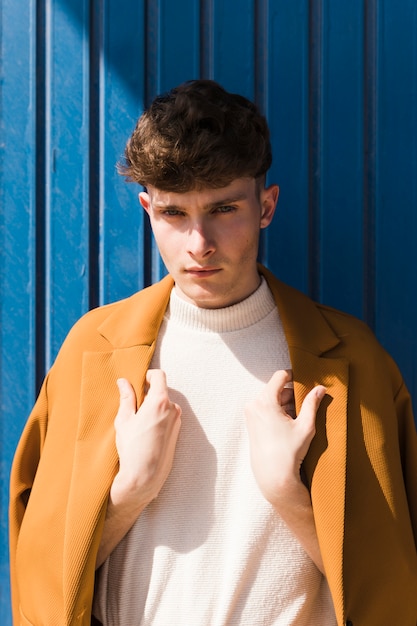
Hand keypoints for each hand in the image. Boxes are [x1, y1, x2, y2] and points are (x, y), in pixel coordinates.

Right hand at [111, 370, 181, 510]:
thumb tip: (123, 382)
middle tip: (133, 406)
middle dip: (148, 394)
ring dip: (153, 408)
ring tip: (138, 423)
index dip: (149, 375)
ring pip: (164, 405)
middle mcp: (173, 409)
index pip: (159, 376)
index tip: (140, 381)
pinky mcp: (177, 432)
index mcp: (160, 401)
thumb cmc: (132, 448)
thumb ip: (126, 398)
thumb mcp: (124, 420)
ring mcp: (177, 421)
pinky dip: (158, 418)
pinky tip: (145, 432)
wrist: (145, 476)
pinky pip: (168, 417)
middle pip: (161, 391)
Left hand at [245, 370, 325, 506]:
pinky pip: (266, 409)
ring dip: (286, 404)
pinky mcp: (251, 423)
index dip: (293, 375)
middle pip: (276, 389)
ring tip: (299, 418)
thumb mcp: (305, 426)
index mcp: (265, 401)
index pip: (280, 376)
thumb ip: (312, 404)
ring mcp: (251, 414)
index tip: (304, 379)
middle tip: (307, 404)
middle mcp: (254, 405)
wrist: (274, 476)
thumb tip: (321, 388)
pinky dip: (278, 411)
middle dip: (292, 394)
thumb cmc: (290, 452)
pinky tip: (290, 424)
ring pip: (272, 399)